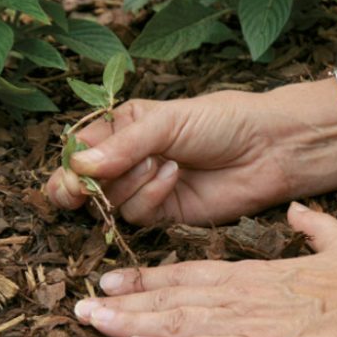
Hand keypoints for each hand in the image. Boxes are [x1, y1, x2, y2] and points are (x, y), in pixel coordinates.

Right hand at [44, 88, 336, 225]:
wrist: (269, 149)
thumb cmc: (220, 121)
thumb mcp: (165, 122)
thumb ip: (121, 146)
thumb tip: (77, 166)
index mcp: (119, 129)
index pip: (75, 151)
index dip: (67, 165)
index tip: (72, 172)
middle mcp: (124, 160)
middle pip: (79, 184)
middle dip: (80, 187)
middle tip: (84, 188)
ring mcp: (140, 189)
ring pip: (107, 201)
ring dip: (129, 184)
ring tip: (162, 162)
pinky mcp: (160, 214)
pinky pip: (134, 215)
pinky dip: (150, 197)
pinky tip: (175, 177)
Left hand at [73, 202, 336, 336]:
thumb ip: (313, 230)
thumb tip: (299, 212)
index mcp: (252, 275)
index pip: (186, 275)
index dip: (145, 280)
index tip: (107, 284)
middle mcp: (241, 293)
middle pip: (171, 298)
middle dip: (123, 304)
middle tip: (78, 308)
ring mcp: (249, 320)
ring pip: (179, 320)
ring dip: (132, 323)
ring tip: (92, 323)